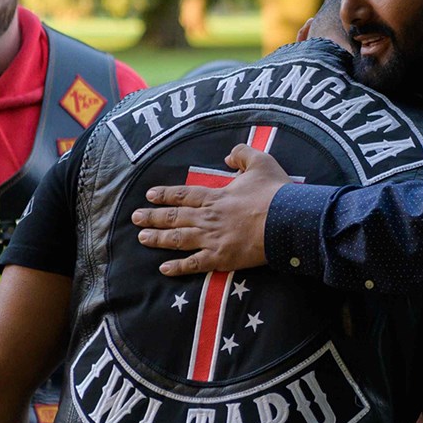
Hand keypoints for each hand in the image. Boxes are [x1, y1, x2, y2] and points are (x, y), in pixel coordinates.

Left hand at [130, 144, 289, 276]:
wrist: (287, 220)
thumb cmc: (275, 192)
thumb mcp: (261, 162)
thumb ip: (242, 154)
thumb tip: (228, 156)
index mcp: (215, 196)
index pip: (183, 194)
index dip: (165, 195)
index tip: (150, 195)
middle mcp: (208, 217)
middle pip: (174, 217)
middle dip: (153, 217)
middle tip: (135, 218)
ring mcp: (212, 239)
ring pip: (178, 239)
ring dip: (158, 239)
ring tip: (142, 238)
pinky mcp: (221, 258)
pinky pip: (194, 264)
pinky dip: (178, 267)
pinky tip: (164, 269)